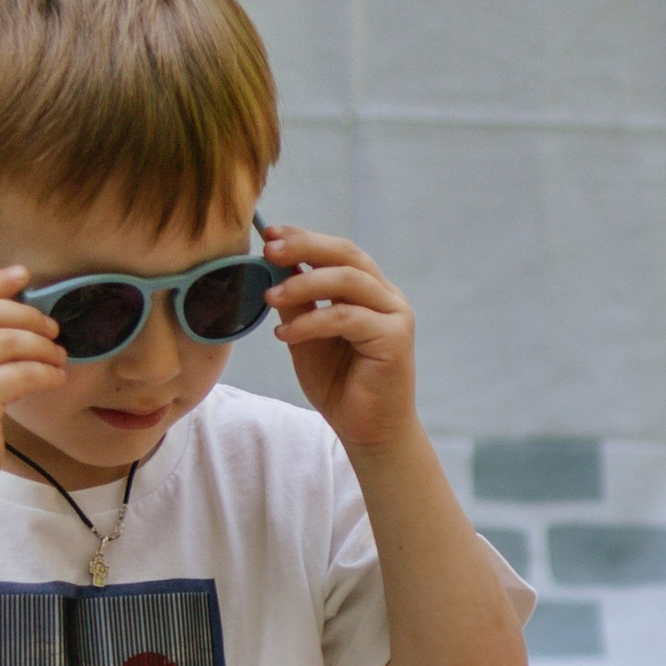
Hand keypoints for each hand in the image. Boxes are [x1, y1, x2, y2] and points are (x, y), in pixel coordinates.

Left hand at [263, 225, 418, 454]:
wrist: (368, 432)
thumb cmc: (340, 386)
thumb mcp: (306, 337)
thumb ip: (297, 304)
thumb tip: (272, 267)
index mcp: (368, 292)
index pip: (337, 252)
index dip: (304, 237)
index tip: (269, 233)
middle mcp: (386, 297)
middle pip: (347, 255)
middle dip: (305, 247)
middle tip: (269, 249)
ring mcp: (395, 315)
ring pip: (348, 281)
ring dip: (304, 283)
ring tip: (269, 297)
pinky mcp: (396, 338)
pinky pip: (347, 317)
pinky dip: (312, 322)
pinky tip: (285, 335)